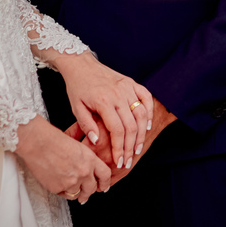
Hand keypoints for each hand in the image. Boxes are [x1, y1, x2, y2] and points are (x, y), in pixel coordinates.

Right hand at [15, 116, 110, 203]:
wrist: (38, 143)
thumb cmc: (54, 140)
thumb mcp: (78, 145)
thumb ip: (87, 159)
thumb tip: (91, 169)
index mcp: (90, 159)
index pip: (105, 176)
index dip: (105, 183)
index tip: (103, 187)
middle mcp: (84, 172)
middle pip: (92, 189)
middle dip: (89, 191)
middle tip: (85, 193)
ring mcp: (71, 182)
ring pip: (78, 194)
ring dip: (75, 192)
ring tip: (70, 187)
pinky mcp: (58, 188)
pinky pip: (64, 195)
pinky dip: (62, 191)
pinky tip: (58, 182)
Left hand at [53, 52, 153, 172]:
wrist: (81, 65)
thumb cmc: (78, 87)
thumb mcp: (76, 107)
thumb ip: (86, 125)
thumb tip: (97, 141)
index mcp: (104, 101)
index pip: (117, 130)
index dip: (119, 149)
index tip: (119, 161)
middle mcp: (118, 94)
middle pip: (131, 126)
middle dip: (131, 147)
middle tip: (128, 161)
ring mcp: (127, 87)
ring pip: (142, 114)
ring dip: (142, 134)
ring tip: (137, 148)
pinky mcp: (131, 82)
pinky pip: (146, 98)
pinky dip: (150, 112)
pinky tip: (148, 126)